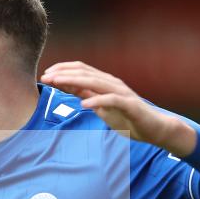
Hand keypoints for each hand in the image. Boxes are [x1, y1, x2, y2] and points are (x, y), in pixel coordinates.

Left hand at [40, 61, 196, 156]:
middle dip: (63, 73)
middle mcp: (112, 83)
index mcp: (104, 82)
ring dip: (74, 81)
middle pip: (85, 73)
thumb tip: (66, 87)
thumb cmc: (127, 118)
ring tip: (58, 83)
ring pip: (95, 82)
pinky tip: (83, 105)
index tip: (46, 75)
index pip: (80, 70)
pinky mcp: (129, 105)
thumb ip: (86, 96)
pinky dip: (97, 101)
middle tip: (45, 77)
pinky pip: (111, 100)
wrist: (154, 128)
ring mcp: (121, 92)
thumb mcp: (101, 107)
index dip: (62, 70)